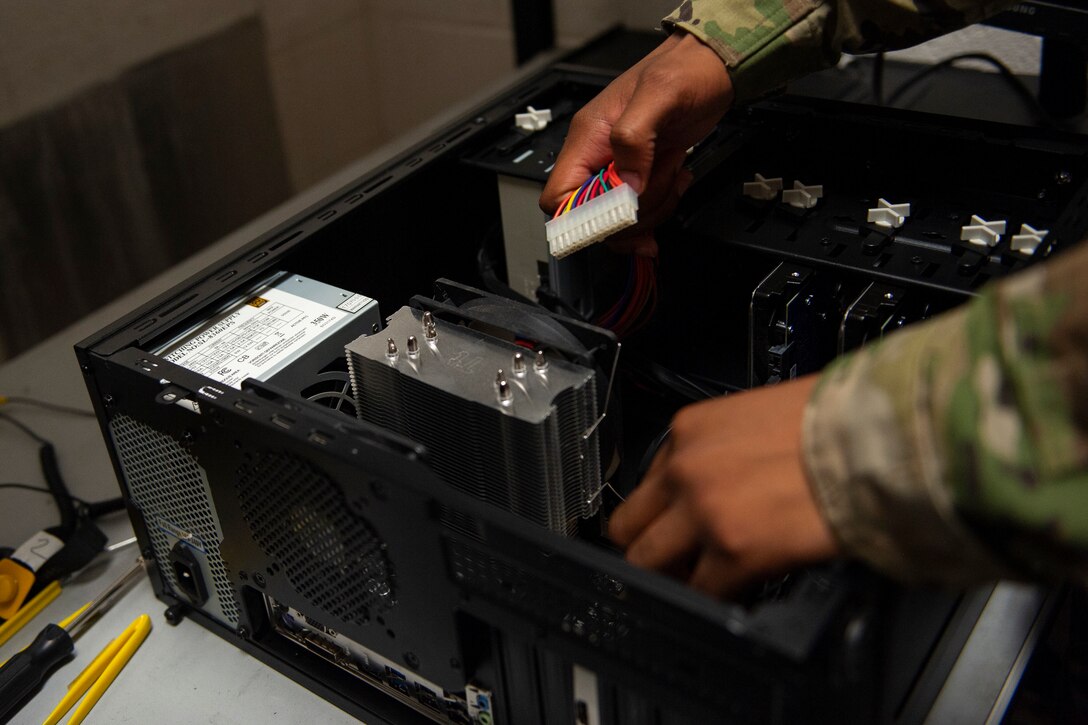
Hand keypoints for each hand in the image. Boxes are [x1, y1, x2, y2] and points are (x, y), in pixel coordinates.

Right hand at [540, 31, 734, 255]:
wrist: (711, 69)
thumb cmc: (685, 71)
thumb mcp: (659, 94)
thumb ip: (634, 138)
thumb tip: (628, 182)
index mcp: (588, 138)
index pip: (559, 196)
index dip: (584, 214)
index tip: (620, 210)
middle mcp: (598, 158)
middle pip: (595, 216)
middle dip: (633, 211)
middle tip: (660, 183)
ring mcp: (621, 170)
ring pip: (622, 219)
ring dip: (655, 207)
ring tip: (673, 171)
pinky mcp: (642, 178)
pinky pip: (642, 212)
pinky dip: (663, 206)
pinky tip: (676, 182)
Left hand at [608, 375, 839, 597]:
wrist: (877, 438)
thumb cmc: (837, 420)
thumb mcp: (757, 415)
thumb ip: (724, 448)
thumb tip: (723, 476)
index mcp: (689, 430)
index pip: (648, 481)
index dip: (663, 508)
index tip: (672, 522)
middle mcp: (685, 468)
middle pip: (630, 525)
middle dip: (651, 546)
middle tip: (675, 559)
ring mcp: (702, 511)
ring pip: (648, 562)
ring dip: (673, 575)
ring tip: (701, 579)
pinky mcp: (732, 551)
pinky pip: (700, 591)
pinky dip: (714, 597)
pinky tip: (738, 588)